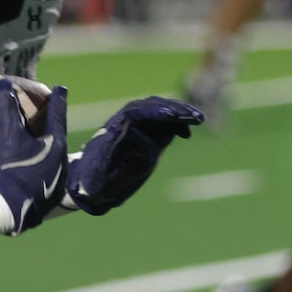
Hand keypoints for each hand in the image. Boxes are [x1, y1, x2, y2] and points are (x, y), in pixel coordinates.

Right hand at [0, 80, 68, 240]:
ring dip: (43, 151)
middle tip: (40, 119)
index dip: (57, 100)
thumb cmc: (11, 169)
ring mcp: (56, 183)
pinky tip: (25, 171)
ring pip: (51, 160)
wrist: (6, 209)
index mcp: (56, 145)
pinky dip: (35, 169)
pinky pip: (43, 177)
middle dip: (49, 128)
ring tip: (31, 145)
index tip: (60, 88)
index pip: (58, 116)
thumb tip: (3, 84)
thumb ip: (6, 108)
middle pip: (56, 138)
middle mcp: (62, 164)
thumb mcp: (7, 136)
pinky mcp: (46, 200)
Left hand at [67, 97, 203, 214]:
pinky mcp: (145, 134)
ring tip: (198, 119)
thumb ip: (115, 146)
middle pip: (151, 107)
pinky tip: (187, 133)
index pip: (136, 112)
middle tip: (195, 116)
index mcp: (114, 128)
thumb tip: (126, 125)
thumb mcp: (105, 168)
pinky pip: (162, 124)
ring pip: (159, 111)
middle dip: (174, 109)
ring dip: (179, 113)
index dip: (155, 112)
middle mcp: (125, 122)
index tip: (172, 116)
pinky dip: (176, 125)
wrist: (93, 185)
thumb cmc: (98, 180)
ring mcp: (136, 127)